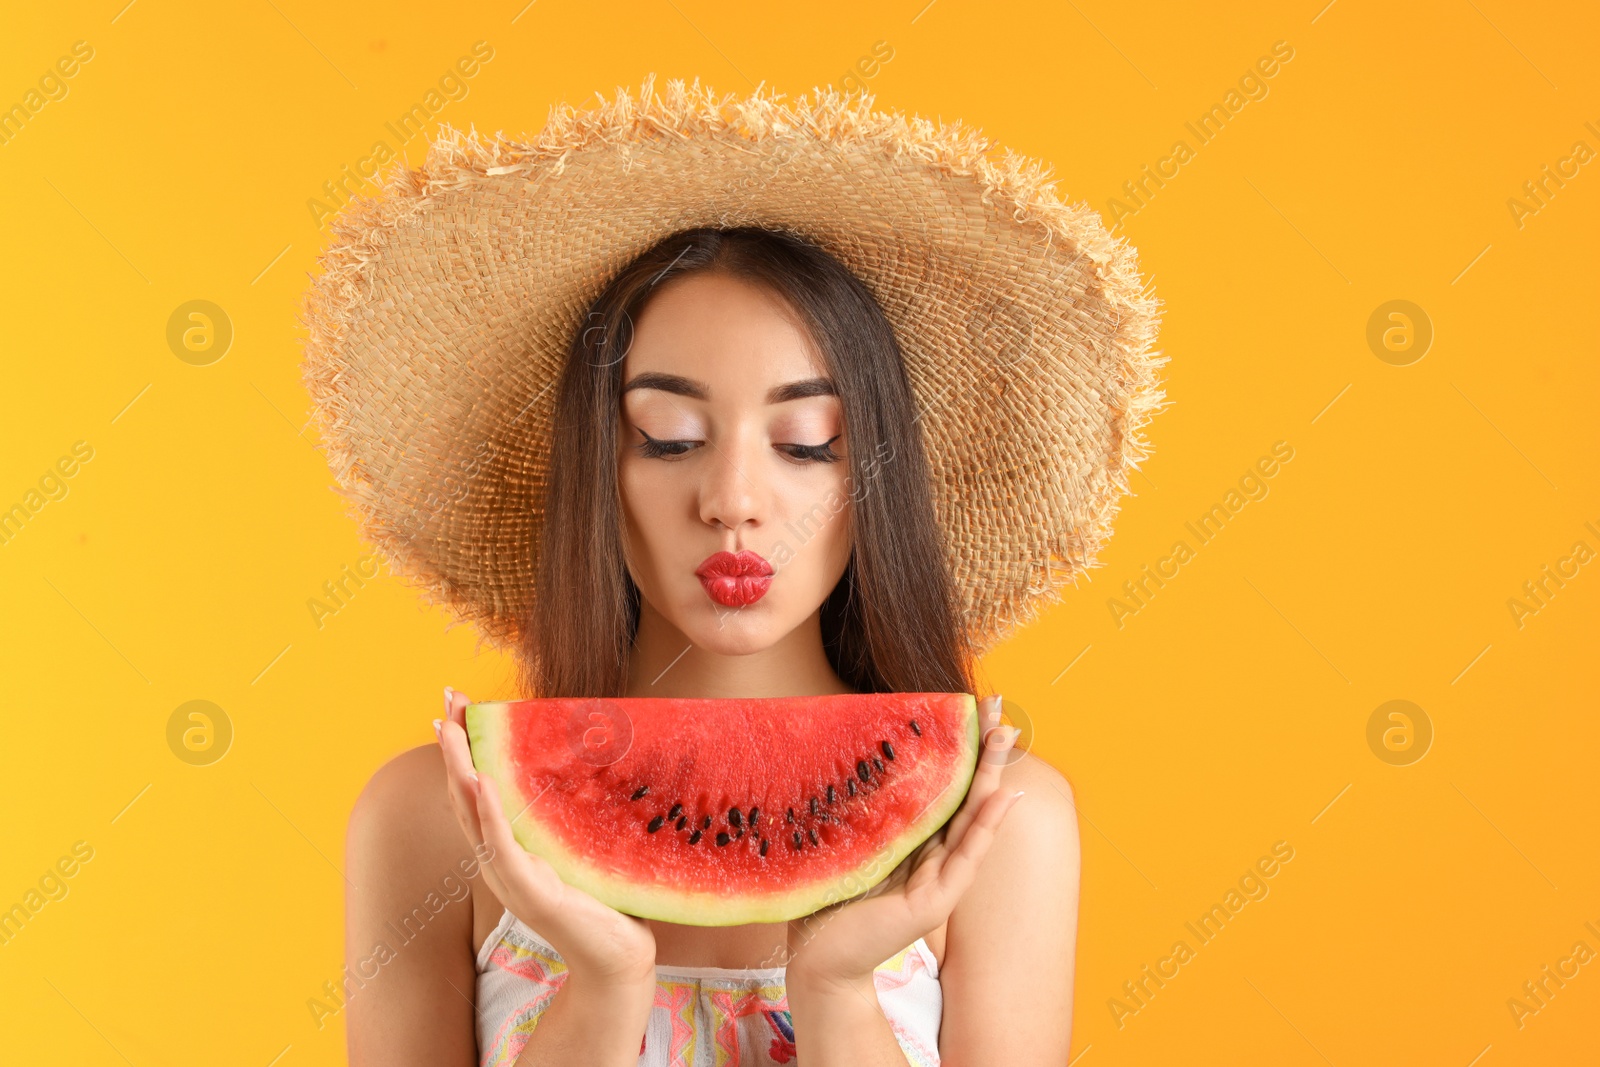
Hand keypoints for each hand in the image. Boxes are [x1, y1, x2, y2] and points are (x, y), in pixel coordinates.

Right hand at [437, 687, 657, 988]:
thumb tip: (594, 759)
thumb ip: (574, 812)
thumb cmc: (605, 902)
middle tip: (445, 700)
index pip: (477, 791)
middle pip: (466, 795)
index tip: (456, 706)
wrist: (618, 960)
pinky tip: (481, 781)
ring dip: (460, 769)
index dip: (463, 749)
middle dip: (454, 746)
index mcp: (509, 849)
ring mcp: (510, 878)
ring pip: (474, 816)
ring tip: (450, 730)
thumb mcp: (583, 845)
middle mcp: (499, 861)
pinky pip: (503, 847)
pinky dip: (489, 813)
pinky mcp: (531, 892)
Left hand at [783, 694, 1022, 988]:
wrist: (816, 960)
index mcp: (911, 842)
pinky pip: (967, 858)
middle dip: (984, 751)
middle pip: (965, 795)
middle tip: (1000, 708)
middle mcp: (931, 857)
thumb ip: (859, 811)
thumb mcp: (844, 842)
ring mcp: (938, 880)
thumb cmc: (824, 901)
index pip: (942, 788)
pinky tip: (1003, 796)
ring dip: (992, 775)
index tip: (969, 708)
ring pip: (973, 818)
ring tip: (1008, 736)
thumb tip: (845, 749)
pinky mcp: (934, 903)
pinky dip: (987, 825)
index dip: (957, 749)